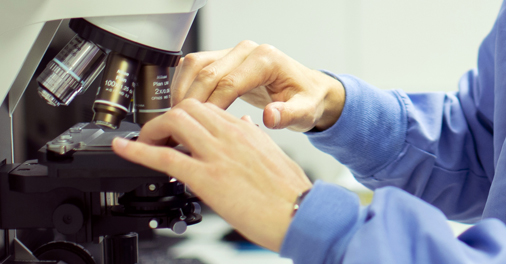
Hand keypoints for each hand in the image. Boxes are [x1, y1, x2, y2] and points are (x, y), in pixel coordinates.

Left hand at [112, 99, 312, 250]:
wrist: (300, 212)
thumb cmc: (290, 192)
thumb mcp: (273, 156)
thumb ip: (254, 138)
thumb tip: (243, 126)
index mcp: (245, 130)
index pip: (207, 108)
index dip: (186, 115)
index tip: (178, 127)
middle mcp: (230, 135)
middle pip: (187, 107)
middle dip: (167, 117)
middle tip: (158, 134)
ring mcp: (217, 154)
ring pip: (174, 121)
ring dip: (153, 129)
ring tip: (145, 141)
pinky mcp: (206, 177)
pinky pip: (164, 156)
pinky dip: (137, 150)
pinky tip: (123, 148)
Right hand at [172, 40, 344, 131]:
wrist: (309, 90)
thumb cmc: (307, 100)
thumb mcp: (305, 111)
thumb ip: (289, 115)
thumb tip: (270, 116)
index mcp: (265, 60)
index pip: (228, 82)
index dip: (211, 106)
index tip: (199, 127)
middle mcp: (247, 52)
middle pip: (206, 71)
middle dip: (190, 100)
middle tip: (178, 126)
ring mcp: (234, 53)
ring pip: (194, 65)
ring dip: (182, 90)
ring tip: (175, 118)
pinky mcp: (224, 60)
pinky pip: (195, 67)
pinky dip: (183, 84)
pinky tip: (180, 107)